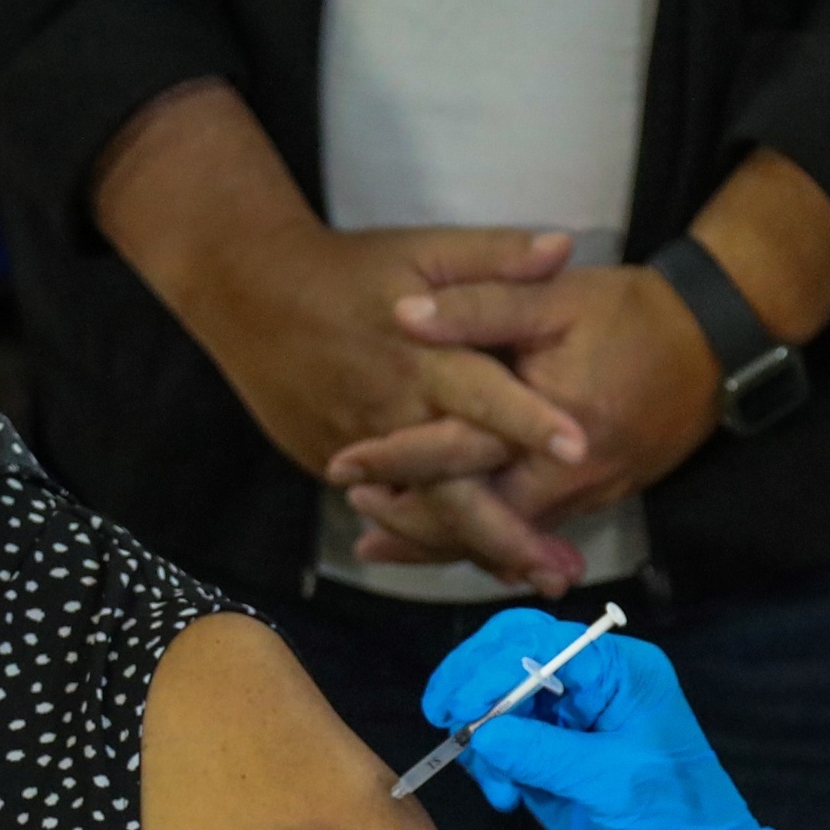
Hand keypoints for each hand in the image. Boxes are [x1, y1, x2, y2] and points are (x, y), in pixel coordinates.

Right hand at [193, 224, 599, 591]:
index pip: (485, 396)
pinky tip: (477, 560)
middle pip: (455, 489)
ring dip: (477, 551)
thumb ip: (494, 257)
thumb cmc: (347, 270)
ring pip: (424, 513)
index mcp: (424, 358)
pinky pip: (392, 509)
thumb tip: (565, 248)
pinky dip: (432, 538)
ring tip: (528, 581)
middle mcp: (396, 413)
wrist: (249, 296)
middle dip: (508, 535)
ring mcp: (363, 447)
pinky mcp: (336, 464)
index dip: (531, 422)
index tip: (580, 449)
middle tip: (559, 573)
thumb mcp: (422, 250)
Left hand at [329, 266, 717, 568]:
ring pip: (502, 537)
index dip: (398, 462)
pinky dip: (486, 540)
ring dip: (442, 543)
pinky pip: (529, 532)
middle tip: (358, 525)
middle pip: (475, 522)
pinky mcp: (596, 499)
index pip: (458, 457)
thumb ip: (479, 305)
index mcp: (549, 429)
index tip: (346, 466)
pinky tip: (452, 543)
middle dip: (413, 527)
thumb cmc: (634, 313)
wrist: (717, 342)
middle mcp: (567, 479)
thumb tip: (405, 314)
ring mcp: (585, 497)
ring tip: (381, 547)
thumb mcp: (555, 299)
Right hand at [420, 612, 821, 829]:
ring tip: (501, 790)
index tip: (459, 706)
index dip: (492, 664)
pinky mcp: (552, 759)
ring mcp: (569, 723)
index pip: (540, 640)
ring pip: (498, 703)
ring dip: (483, 741)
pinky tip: (506, 798)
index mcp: (620, 672)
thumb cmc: (677, 824)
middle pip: (510, 656)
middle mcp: (592, 686)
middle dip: (474, 689)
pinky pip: (503, 745)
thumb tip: (483, 732)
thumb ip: (546, 754)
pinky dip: (491, 768)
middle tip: (447, 723)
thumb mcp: (613, 784)